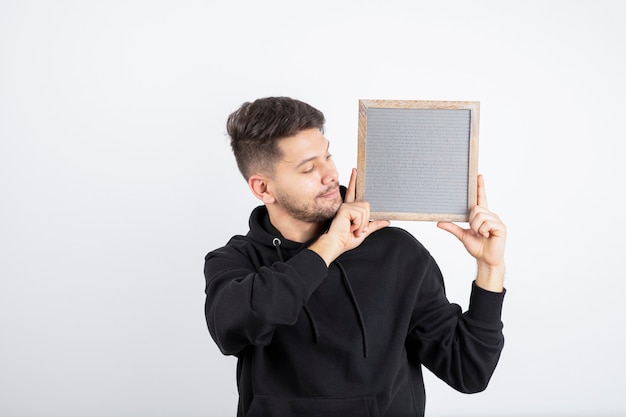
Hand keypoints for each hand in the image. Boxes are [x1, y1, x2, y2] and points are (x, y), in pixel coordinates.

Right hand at [309, 169, 389, 265]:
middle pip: (366, 205)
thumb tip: (387, 221)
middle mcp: (347, 205)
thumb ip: (374, 224)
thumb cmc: (346, 239)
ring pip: (366, 210)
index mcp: (350, 209)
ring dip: (362, 224)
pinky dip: (359, 224)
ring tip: (353, 229)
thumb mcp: (364, 231)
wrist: (337, 244)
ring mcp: (346, 206)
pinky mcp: (345, 208)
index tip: (355, 169)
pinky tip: (351, 227)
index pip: (354, 192)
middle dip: (365, 220)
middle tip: (355, 228)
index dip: (354, 180)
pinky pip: (361, 214)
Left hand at [437, 175, 505, 290]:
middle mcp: (490, 215)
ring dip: (476, 227)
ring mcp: (496, 220)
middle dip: (471, 221)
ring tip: (482, 235)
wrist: (486, 259)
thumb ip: (452, 228)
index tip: (479, 175)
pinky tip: (488, 236)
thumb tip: (438, 222)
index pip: (481, 198)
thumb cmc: (477, 247)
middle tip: (476, 231)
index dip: (480, 187)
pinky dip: (482, 231)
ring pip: (479, 216)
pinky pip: (486, 223)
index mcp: (482, 215)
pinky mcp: (500, 226)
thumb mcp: (462, 236)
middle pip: (475, 208)